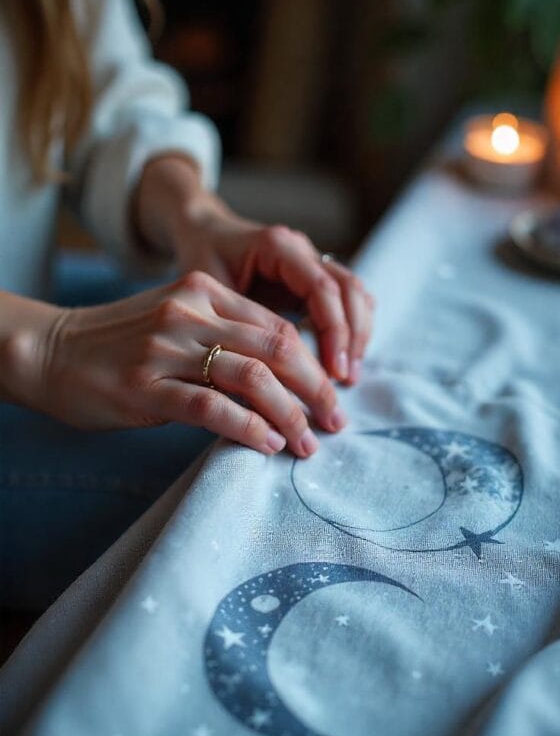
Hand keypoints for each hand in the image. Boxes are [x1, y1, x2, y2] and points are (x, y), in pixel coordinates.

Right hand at [5, 273, 345, 455]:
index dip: (315, 363)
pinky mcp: (145, 387)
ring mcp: (166, 348)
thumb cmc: (119, 346)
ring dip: (290, 416)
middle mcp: (190, 311)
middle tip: (335, 422)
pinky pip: (212, 407)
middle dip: (315, 389)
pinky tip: (268, 445)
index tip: (332, 395)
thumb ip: (224, 338)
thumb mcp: (176, 323)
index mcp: (204, 290)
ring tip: (307, 444)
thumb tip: (282, 379)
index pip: (278, 325)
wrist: (48, 352)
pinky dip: (248, 428)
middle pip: (277, 348)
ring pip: (252, 378)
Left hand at [134, 157, 374, 384]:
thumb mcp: (208, 291)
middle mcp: (302, 249)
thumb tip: (261, 376)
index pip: (321, 288)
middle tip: (347, 378)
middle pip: (348, 289)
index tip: (333, 371)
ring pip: (355, 293)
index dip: (333, 331)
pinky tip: (341, 361)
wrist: (201, 232)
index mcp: (277, 247)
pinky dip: (349, 330)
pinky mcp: (314, 277)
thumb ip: (237, 324)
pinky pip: (346, 300)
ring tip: (348, 376)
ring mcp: (313, 260)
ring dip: (357, 335)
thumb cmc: (200, 260)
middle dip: (352, 337)